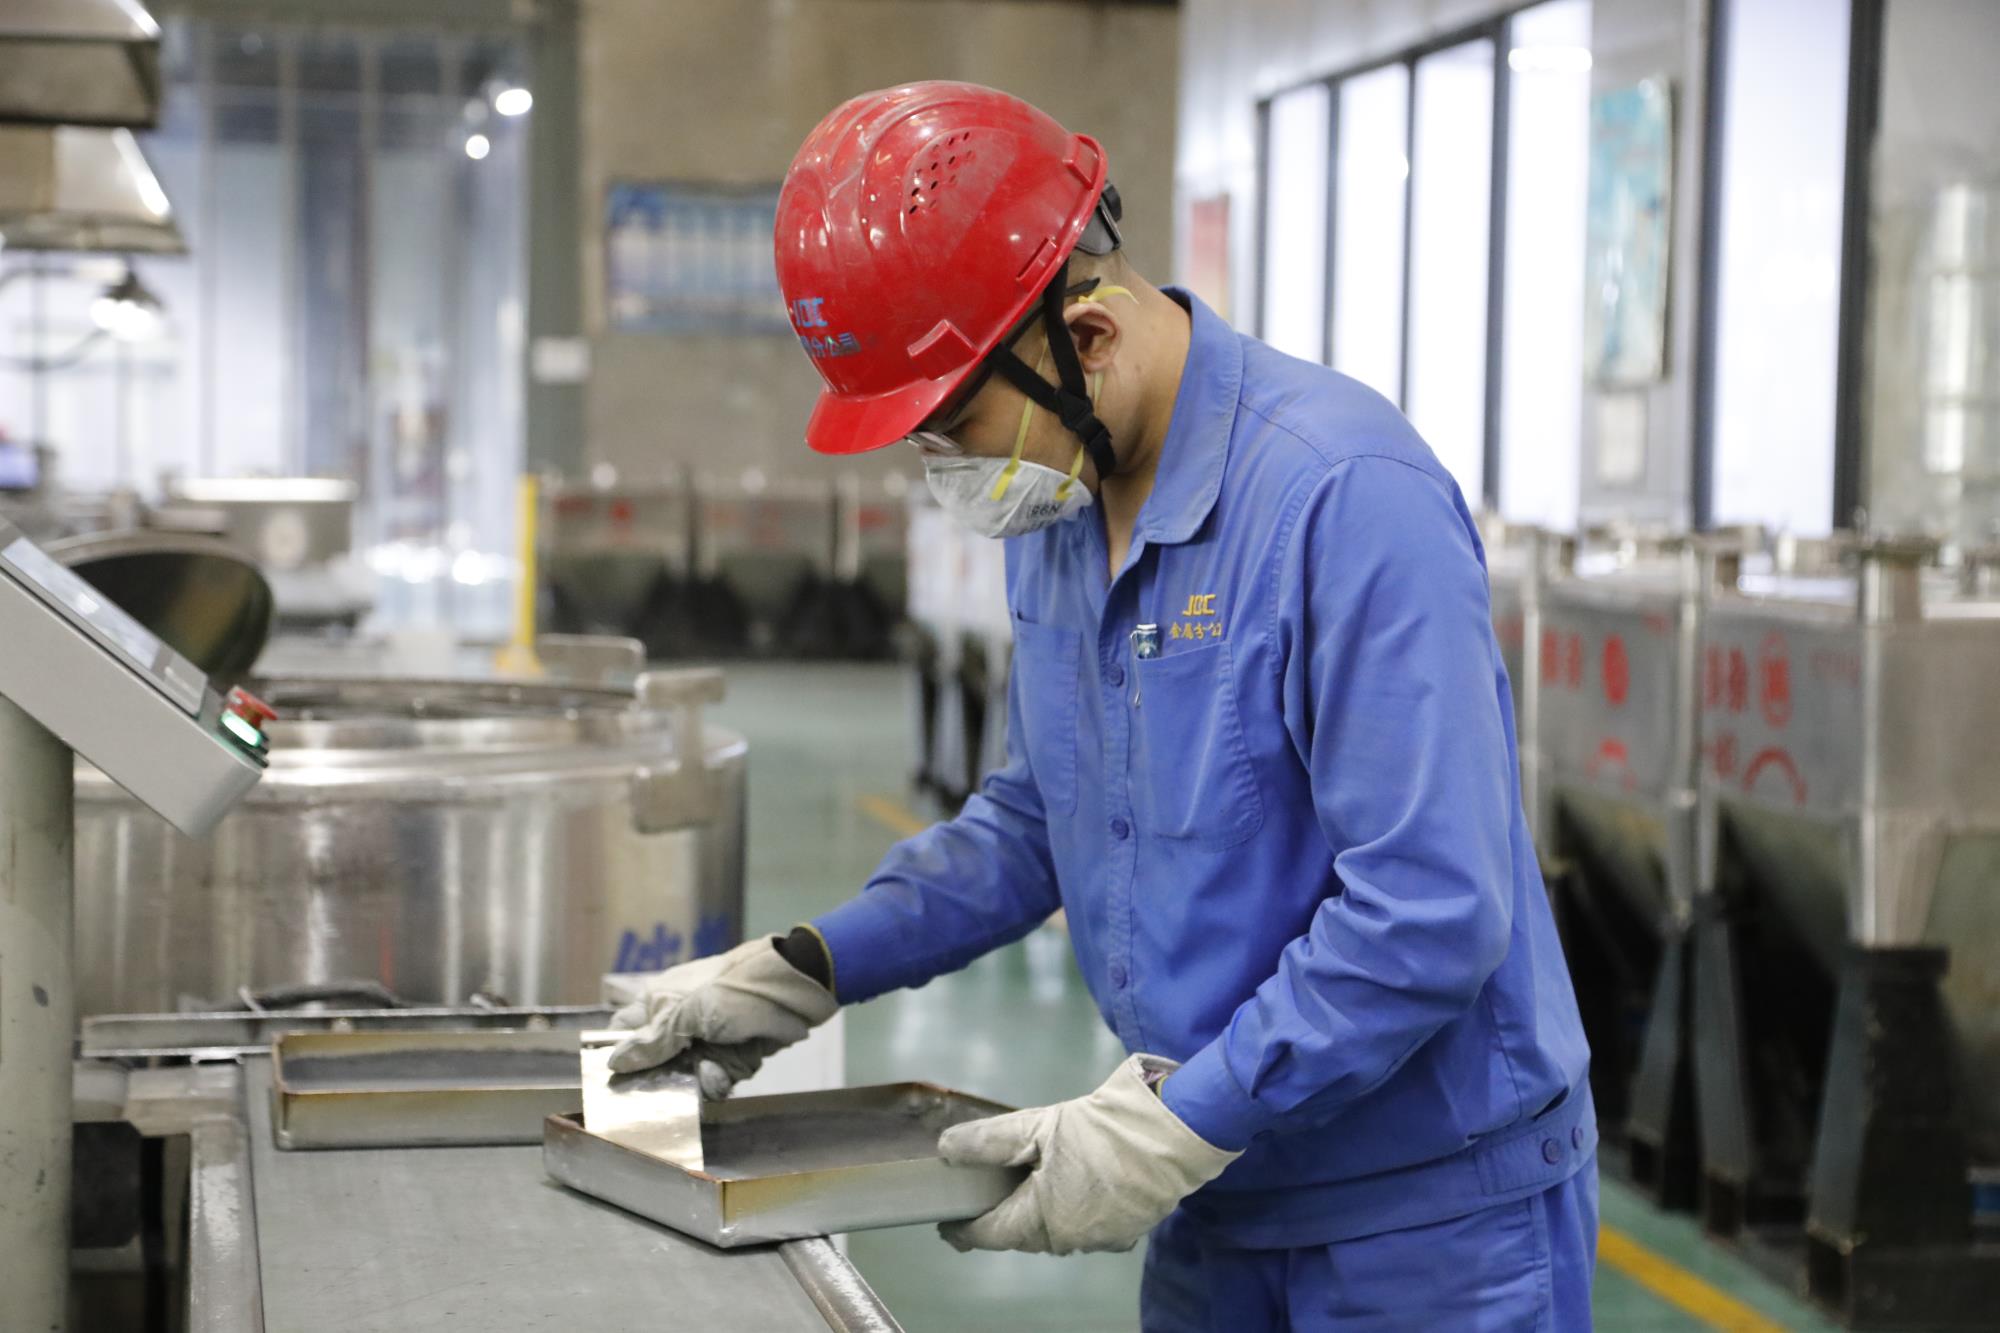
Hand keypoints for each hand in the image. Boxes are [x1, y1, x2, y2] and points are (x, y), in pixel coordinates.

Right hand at [604, 937, 837, 1084]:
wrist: (797, 989)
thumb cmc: (736, 990)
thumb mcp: (688, 1014)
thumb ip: (652, 1042)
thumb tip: (613, 1063)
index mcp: (659, 1002)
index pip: (623, 1033)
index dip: (620, 1056)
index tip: (619, 1082)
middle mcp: (679, 1022)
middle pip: (656, 1065)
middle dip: (667, 1078)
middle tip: (673, 1083)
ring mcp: (706, 1039)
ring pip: (687, 1077)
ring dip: (699, 1079)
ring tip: (712, 1070)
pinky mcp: (731, 1055)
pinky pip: (716, 1079)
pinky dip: (722, 1079)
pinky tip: (726, 1073)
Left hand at [936, 1054, 1240, 1254]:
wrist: (1180, 1132)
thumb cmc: (1106, 1129)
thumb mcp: (1039, 1125)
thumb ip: (990, 1141)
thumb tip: (947, 1151)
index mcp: (1043, 1220)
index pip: (989, 1234)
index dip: (963, 1228)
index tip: (947, 1222)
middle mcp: (1071, 1240)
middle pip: (1023, 1232)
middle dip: (1003, 1214)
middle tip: (985, 1190)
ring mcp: (1104, 1237)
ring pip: (1056, 1229)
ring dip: (1038, 1209)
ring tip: (1027, 1180)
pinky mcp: (1130, 1227)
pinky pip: (1087, 1222)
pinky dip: (1071, 1205)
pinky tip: (1072, 1179)